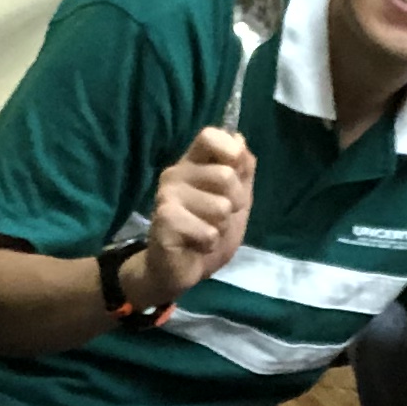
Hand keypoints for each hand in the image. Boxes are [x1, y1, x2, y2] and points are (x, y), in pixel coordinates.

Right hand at [135, 125, 253, 308]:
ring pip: (220, 207)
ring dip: (221, 227)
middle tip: (219, 217)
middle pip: (225, 175)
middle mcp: (176, 174)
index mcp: (192, 163)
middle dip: (234, 203)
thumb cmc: (206, 231)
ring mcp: (167, 196)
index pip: (209, 136)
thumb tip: (239, 140)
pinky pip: (208, 232)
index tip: (236, 170)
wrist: (178, 270)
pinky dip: (209, 244)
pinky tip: (195, 245)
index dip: (229, 150)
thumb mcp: (235, 200)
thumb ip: (241, 171)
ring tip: (204, 232)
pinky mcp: (165, 221)